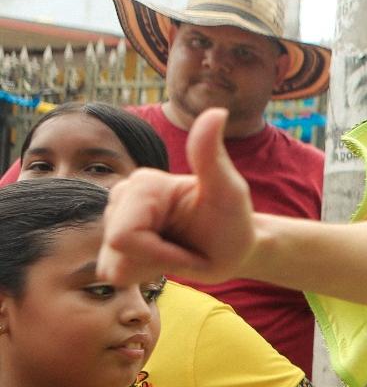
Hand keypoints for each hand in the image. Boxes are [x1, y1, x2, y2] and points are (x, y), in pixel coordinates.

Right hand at [99, 108, 256, 284]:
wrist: (232, 247)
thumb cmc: (233, 220)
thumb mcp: (229, 190)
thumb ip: (211, 155)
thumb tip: (216, 112)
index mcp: (144, 184)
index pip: (125, 236)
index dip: (163, 254)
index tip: (193, 250)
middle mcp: (121, 196)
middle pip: (118, 250)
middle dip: (160, 261)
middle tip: (188, 252)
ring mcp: (113, 219)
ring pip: (114, 265)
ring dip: (152, 269)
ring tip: (178, 254)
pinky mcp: (113, 243)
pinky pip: (114, 272)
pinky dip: (144, 274)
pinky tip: (164, 260)